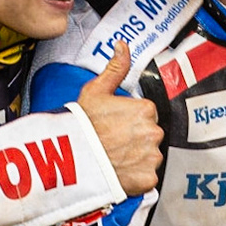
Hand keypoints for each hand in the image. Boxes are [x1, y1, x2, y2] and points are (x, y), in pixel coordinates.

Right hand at [76, 41, 162, 195]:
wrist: (72, 159)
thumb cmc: (82, 125)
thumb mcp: (96, 90)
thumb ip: (115, 68)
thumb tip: (123, 45)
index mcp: (146, 109)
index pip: (146, 114)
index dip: (129, 120)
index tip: (115, 126)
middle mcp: (154, 132)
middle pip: (150, 136)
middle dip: (135, 140)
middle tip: (113, 143)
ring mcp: (152, 157)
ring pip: (150, 157)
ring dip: (136, 159)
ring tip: (114, 158)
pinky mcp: (148, 179)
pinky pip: (147, 178)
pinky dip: (135, 178)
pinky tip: (119, 172)